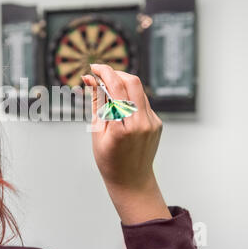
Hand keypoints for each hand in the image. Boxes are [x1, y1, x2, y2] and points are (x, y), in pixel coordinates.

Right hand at [82, 64, 170, 224]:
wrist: (132, 180)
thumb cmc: (109, 160)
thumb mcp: (97, 131)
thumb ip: (97, 102)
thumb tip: (90, 80)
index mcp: (123, 127)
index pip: (116, 88)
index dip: (104, 72)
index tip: (93, 67)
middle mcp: (142, 122)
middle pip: (132, 82)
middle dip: (115, 73)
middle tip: (100, 75)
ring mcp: (153, 122)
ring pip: (139, 90)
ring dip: (122, 84)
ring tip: (107, 89)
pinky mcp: (157, 123)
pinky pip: (142, 102)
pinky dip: (129, 97)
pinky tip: (119, 105)